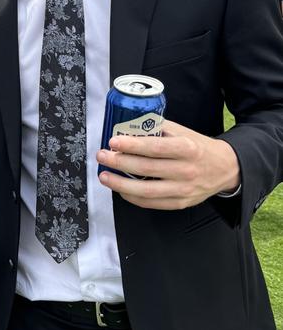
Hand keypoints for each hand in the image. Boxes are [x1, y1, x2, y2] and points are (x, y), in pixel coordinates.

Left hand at [96, 118, 239, 209]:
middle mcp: (185, 170)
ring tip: (105, 176)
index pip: (154, 148)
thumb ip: (158, 129)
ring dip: (120, 184)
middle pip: (146, 169)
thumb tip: (129, 126)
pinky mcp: (179, 203)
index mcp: (187, 149)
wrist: (225, 169)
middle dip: (119, 162)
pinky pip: (151, 203)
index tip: (113, 142)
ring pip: (145, 190)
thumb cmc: (199, 148)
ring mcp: (182, 190)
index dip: (132, 145)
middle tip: (102, 156)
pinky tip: (120, 189)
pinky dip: (132, 197)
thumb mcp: (184, 133)